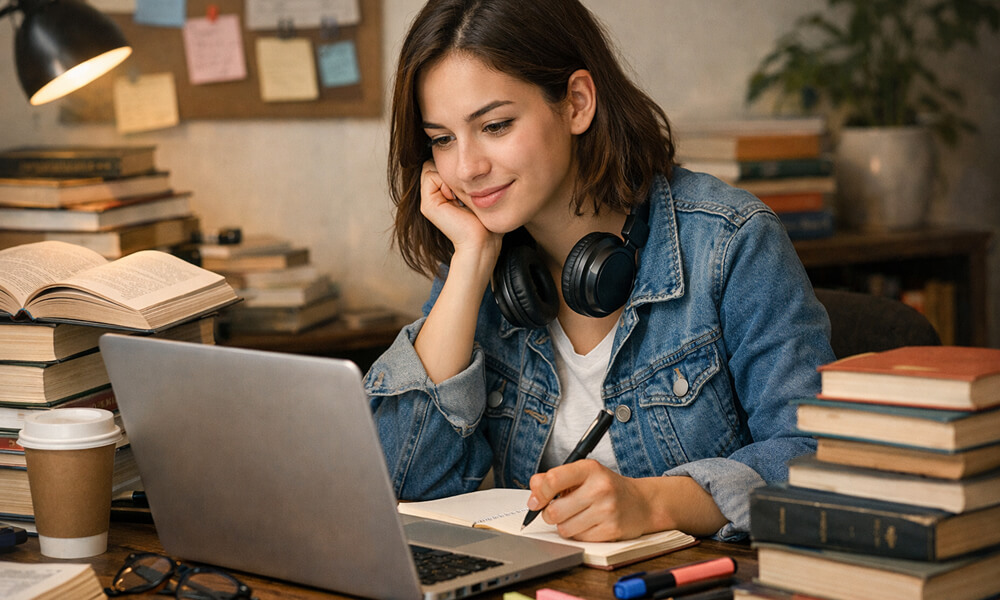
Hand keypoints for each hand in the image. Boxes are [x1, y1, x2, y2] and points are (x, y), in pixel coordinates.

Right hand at [420, 161, 499, 257]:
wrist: (482, 241)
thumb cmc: (485, 219)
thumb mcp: (477, 192)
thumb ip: (467, 177)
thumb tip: (466, 160)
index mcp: (443, 193)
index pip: (442, 164)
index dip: (455, 168)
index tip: (470, 187)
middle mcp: (433, 196)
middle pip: (436, 163)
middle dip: (451, 170)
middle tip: (465, 192)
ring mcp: (428, 201)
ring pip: (432, 166)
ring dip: (449, 175)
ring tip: (460, 196)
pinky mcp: (427, 205)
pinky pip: (430, 173)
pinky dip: (445, 180)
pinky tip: (455, 198)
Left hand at [527, 460, 727, 540]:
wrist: (643, 503)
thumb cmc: (607, 488)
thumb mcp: (583, 475)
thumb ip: (554, 479)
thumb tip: (533, 493)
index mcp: (589, 468)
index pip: (553, 479)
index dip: (538, 494)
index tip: (535, 501)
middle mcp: (600, 487)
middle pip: (554, 511)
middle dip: (550, 514)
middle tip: (558, 511)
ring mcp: (607, 510)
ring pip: (564, 528)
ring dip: (565, 526)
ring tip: (577, 517)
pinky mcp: (612, 530)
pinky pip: (579, 539)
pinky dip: (579, 535)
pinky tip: (589, 525)